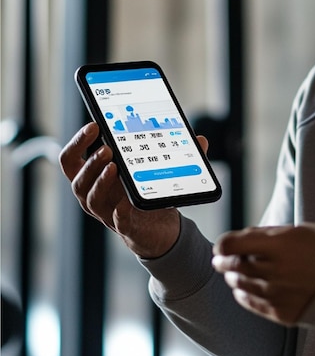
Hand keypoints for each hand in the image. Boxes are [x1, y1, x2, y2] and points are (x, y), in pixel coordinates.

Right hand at [59, 122, 207, 258]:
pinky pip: (119, 222)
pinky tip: (125, 204)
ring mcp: (109, 214)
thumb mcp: (158, 171)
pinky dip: (120, 213)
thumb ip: (178, 154)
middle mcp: (98, 195)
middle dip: (88, 161)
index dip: (78, 142)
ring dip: (99, 181)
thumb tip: (200, 138)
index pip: (73, 159)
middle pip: (76, 179)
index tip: (94, 125)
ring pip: (90, 199)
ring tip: (114, 166)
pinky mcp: (127, 229)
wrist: (164, 230)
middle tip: (106, 148)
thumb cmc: (152, 195)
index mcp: (99, 178)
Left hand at [212, 224, 314, 324]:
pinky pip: (251, 303)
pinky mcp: (280, 313)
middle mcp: (275, 270)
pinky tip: (242, 288)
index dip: (223, 244)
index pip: (234, 244)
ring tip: (233, 272)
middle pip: (234, 265)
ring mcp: (277, 294)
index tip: (221, 245)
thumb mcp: (304, 231)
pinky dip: (242, 294)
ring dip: (232, 277)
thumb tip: (246, 236)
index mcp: (281, 245)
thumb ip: (272, 233)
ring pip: (240, 284)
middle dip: (223, 261)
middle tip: (219, 259)